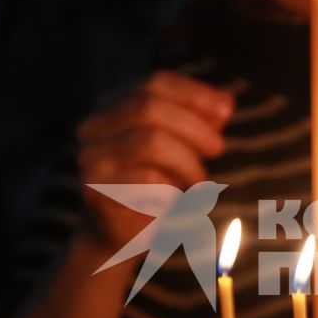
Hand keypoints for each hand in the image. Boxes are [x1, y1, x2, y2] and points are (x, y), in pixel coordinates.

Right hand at [75, 71, 232, 251]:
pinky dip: (172, 189)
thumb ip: (201, 123)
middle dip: (193, 127)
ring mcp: (90, 155)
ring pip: (149, 141)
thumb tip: (226, 101)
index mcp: (115, 105)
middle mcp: (95, 125)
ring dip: (187, 161)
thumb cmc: (156, 185)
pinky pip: (146, 179)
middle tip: (218, 148)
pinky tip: (175, 201)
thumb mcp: (183, 148)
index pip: (154, 82)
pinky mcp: (93, 187)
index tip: (226, 111)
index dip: (193, 93)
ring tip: (200, 181)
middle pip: (149, 107)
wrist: (122, 234)